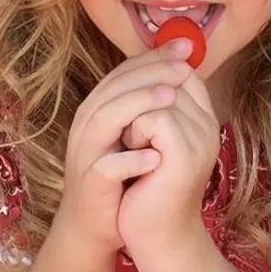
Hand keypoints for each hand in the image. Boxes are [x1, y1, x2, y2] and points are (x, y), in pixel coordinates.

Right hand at [53, 43, 194, 256]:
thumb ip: (149, 107)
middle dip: (150, 73)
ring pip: (105, 118)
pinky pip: (106, 167)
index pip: (124, 72)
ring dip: (139, 105)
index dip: (154, 57)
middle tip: (183, 66)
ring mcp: (85, 153)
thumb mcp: (134, 136)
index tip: (186, 47)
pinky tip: (157, 157)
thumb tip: (183, 73)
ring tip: (172, 98)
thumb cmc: (121, 178)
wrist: (96, 225)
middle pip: (114, 88)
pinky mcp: (90, 183)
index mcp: (99, 110)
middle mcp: (87, 125)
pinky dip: (130, 161)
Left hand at [116, 67, 220, 258]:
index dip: (149, 75)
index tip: (133, 108)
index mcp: (202, 118)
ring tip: (135, 147)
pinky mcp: (186, 151)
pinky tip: (137, 157)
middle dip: (138, 95)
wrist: (157, 236)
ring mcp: (201, 136)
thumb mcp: (152, 140)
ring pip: (159, 93)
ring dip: (133, 116)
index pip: (179, 69)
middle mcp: (208, 123)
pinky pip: (154, 117)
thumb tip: (142, 68)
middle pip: (169, 75)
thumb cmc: (148, 189)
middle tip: (132, 136)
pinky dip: (135, 134)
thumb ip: (154, 107)